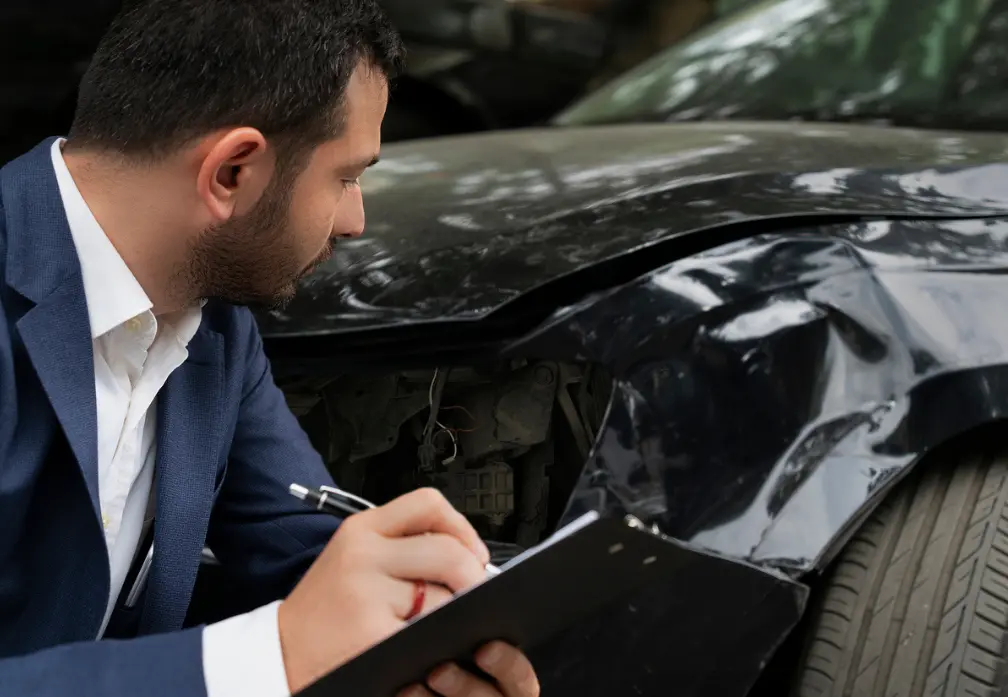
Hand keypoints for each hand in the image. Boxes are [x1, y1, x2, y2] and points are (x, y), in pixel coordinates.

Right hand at [277, 487, 538, 696]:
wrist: (278, 655)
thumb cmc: (323, 612)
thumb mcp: (353, 559)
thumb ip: (402, 547)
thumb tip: (468, 556)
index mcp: (361, 530)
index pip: (428, 504)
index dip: (462, 527)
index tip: (473, 552)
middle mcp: (363, 555)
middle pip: (447, 552)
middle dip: (471, 578)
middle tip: (471, 596)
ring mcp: (367, 594)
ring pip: (443, 596)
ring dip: (451, 615)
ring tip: (434, 624)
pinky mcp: (373, 634)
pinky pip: (429, 633)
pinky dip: (436, 642)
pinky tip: (422, 646)